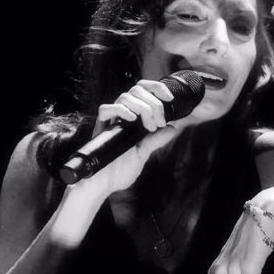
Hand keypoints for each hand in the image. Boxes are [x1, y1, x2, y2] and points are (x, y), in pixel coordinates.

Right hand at [70, 80, 179, 198]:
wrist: (103, 184)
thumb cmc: (119, 170)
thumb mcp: (142, 154)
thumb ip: (155, 141)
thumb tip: (173, 128)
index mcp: (133, 118)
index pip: (144, 91)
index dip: (157, 88)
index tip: (170, 98)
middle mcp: (121, 115)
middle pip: (137, 90)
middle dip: (153, 103)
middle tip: (159, 123)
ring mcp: (110, 120)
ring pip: (125, 96)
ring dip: (142, 107)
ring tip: (149, 126)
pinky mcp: (100, 127)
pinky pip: (106, 109)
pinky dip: (121, 110)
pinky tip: (131, 119)